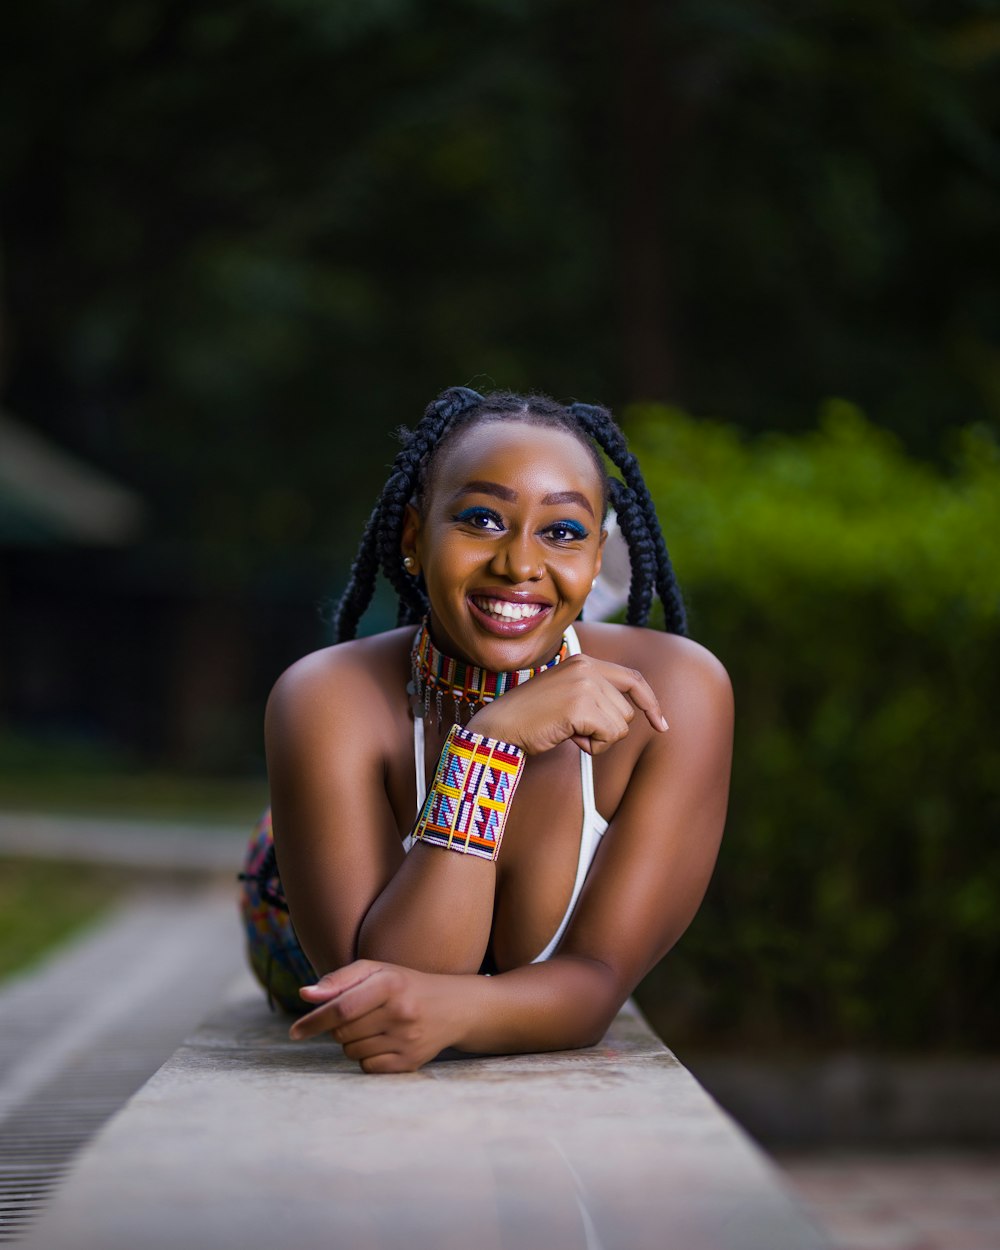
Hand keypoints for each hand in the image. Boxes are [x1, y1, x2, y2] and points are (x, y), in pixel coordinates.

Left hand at [289, 960, 460, 1072]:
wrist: (452, 1007)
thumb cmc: (403, 985)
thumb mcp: (376, 971)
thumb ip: (339, 980)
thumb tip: (305, 995)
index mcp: (390, 983)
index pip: (341, 1008)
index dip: (313, 1020)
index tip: (294, 1032)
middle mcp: (401, 1012)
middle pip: (342, 1032)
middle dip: (338, 1027)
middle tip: (358, 1016)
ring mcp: (407, 1040)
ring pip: (352, 1051)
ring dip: (352, 1041)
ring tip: (375, 1026)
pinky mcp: (410, 1063)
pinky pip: (367, 1067)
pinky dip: (367, 1057)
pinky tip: (385, 1042)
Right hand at [465, 653, 667, 755]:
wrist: (500, 727)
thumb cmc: (531, 719)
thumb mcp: (567, 695)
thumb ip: (596, 695)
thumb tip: (631, 713)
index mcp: (584, 661)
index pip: (633, 678)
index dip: (650, 702)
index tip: (661, 724)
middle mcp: (586, 667)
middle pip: (628, 709)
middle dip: (608, 729)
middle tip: (575, 730)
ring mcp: (584, 685)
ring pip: (622, 725)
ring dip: (599, 739)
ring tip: (569, 732)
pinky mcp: (581, 706)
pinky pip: (610, 736)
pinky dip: (594, 746)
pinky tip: (569, 739)